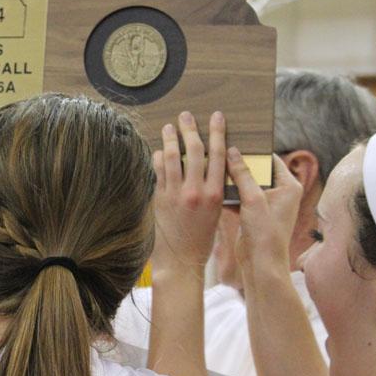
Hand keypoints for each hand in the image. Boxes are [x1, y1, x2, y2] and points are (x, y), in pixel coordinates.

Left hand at [151, 111, 225, 271]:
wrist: (181, 259)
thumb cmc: (202, 236)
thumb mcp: (216, 211)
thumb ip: (213, 186)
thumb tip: (210, 162)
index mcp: (215, 193)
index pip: (218, 155)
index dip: (217, 132)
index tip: (217, 117)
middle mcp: (195, 191)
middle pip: (193, 150)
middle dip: (190, 129)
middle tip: (187, 116)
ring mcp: (175, 194)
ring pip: (171, 157)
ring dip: (170, 138)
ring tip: (169, 127)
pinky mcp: (159, 198)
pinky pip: (157, 171)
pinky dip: (157, 157)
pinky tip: (158, 150)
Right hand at [226, 150, 301, 269]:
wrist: (261, 265)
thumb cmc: (265, 234)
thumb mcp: (253, 199)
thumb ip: (243, 174)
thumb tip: (232, 151)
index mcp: (289, 186)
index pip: (271, 158)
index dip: (254, 149)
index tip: (235, 139)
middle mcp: (280, 192)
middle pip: (257, 169)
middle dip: (239, 162)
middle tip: (220, 149)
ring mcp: (266, 203)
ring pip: (246, 182)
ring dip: (232, 177)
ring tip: (214, 165)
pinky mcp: (253, 212)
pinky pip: (240, 195)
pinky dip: (228, 192)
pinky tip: (213, 185)